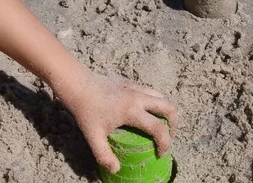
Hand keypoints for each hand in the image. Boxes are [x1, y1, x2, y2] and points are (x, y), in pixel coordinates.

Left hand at [58, 73, 177, 173]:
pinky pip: (151, 91)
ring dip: (166, 111)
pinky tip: (144, 111)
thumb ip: (104, 155)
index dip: (165, 143)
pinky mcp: (131, 82)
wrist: (78, 84)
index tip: (160, 153)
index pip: (159, 128)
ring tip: (160, 123)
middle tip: (168, 136)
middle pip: (169, 107)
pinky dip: (155, 102)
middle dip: (174, 124)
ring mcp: (136, 87)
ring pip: (162, 96)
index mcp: (132, 111)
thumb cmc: (86, 111)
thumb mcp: (93, 137)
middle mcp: (139, 97)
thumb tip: (116, 170)